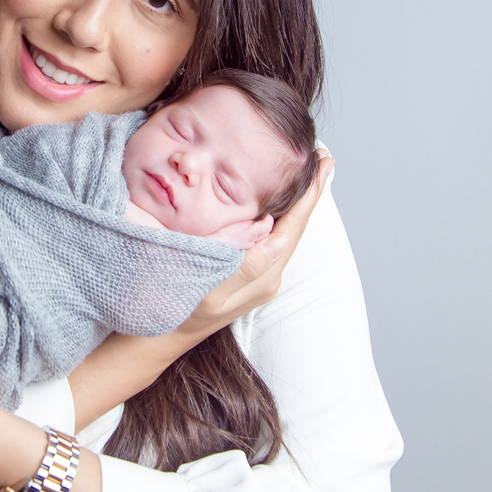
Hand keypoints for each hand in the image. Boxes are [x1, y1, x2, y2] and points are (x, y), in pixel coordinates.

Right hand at [177, 149, 332, 339]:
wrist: (166, 335)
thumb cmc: (182, 312)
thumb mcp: (212, 292)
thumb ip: (247, 266)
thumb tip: (282, 238)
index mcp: (265, 275)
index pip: (295, 225)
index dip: (311, 193)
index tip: (324, 163)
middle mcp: (270, 275)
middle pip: (297, 225)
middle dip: (311, 191)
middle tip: (322, 156)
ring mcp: (263, 276)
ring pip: (288, 230)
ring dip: (299, 200)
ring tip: (308, 172)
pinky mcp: (253, 275)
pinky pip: (274, 237)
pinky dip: (282, 212)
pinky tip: (279, 200)